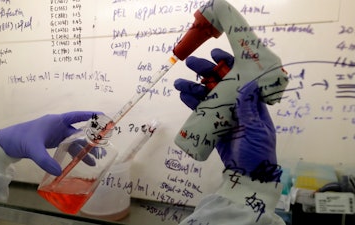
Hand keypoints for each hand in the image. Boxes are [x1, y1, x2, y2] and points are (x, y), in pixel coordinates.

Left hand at [0, 111, 102, 175]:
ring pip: (74, 142)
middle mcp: (57, 126)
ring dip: (83, 150)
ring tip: (94, 161)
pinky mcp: (51, 142)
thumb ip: (45, 160)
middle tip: (100, 150)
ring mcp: (55, 135)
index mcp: (55, 121)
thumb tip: (58, 172)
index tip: (103, 117)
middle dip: (90, 140)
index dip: (90, 116)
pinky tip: (80, 162)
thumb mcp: (33, 149)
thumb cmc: (20, 138)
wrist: (5, 143)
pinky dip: (74, 154)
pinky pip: (67, 147)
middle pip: (78, 132)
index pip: (76, 116)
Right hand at [174, 48, 279, 181]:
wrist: (248, 176)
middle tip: (191, 63)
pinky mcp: (214, 126)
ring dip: (194, 88)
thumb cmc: (258, 152)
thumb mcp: (256, 130)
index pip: (242, 77)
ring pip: (208, 96)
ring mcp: (225, 115)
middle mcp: (238, 105)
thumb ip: (249, 109)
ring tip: (179, 83)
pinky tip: (183, 95)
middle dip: (207, 72)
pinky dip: (192, 103)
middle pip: (221, 83)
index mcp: (252, 103)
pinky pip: (202, 112)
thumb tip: (247, 83)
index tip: (217, 54)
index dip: (230, 64)